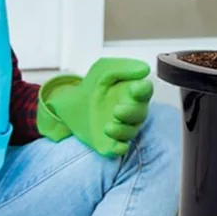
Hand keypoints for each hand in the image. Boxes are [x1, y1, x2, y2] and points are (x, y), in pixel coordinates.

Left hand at [36, 58, 153, 157]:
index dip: (143, 90)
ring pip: (131, 131)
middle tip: (117, 110)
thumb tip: (144, 69)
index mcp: (132, 91)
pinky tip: (115, 146)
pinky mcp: (112, 142)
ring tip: (107, 127)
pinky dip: (120, 148)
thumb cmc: (93, 85)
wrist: (71, 104)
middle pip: (141, 113)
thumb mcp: (102, 69)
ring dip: (122, 130)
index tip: (136, 88)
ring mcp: (123, 127)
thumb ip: (122, 67)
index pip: (145, 91)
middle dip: (131, 113)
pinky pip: (122, 148)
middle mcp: (132, 110)